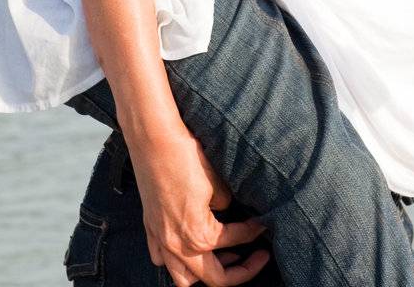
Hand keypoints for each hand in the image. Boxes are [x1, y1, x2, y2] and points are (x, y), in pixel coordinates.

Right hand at [129, 121, 269, 286]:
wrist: (153, 141)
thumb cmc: (185, 157)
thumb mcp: (216, 181)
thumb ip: (225, 203)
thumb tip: (227, 209)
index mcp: (197, 234)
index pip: (234, 240)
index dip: (253, 231)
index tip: (263, 222)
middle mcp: (176, 246)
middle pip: (212, 278)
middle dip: (239, 272)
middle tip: (257, 258)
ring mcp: (160, 240)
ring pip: (183, 278)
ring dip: (204, 273)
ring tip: (224, 258)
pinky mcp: (150, 229)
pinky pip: (162, 259)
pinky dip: (178, 261)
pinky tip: (190, 246)